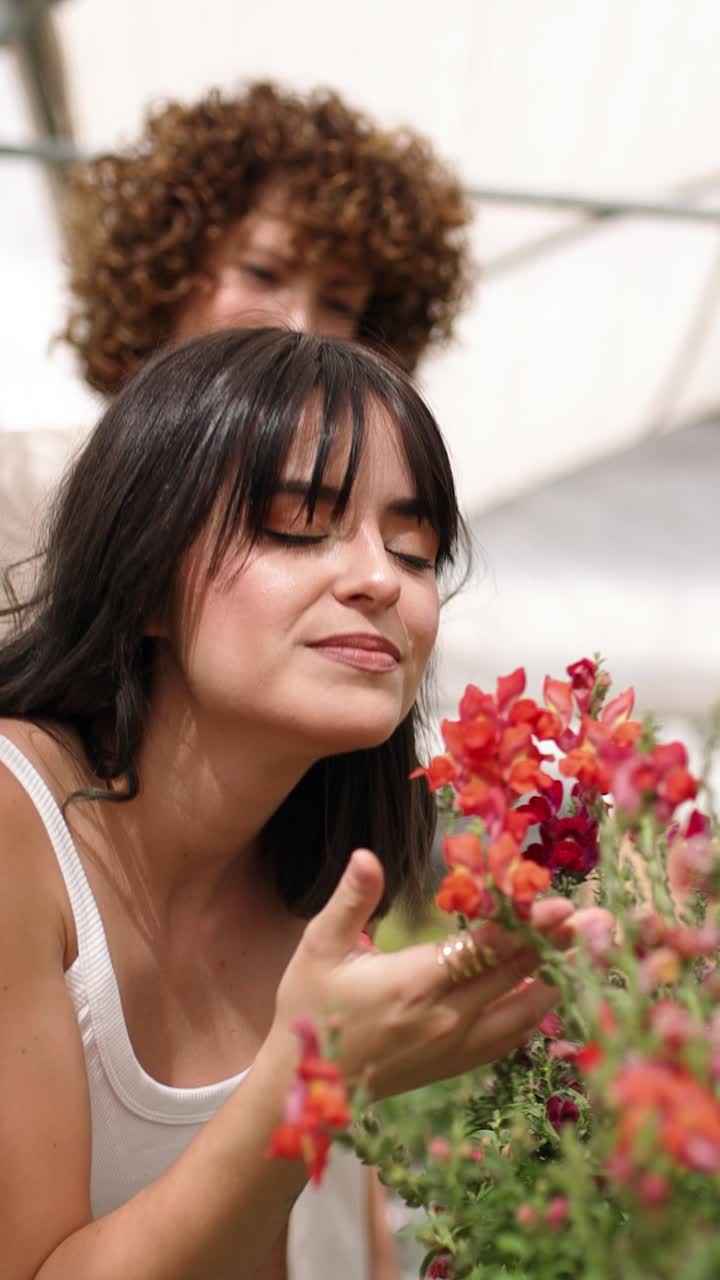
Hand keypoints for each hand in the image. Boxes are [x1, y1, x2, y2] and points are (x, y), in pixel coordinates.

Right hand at [274, 849, 579, 1098]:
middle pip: (517, 974)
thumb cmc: (310, 1006)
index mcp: (417, 982)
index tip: (566, 905)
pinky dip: (534, 1011)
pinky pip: (510, 1036)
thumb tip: (366, 855)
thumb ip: (351, 900)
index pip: (488, 949)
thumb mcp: (319, 946)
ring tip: (586, 948)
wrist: (306, 1087)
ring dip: (556, 976)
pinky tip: (550, 990)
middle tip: (598, 918)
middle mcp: (447, 1017)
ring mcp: (456, 1045)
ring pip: (524, 1010)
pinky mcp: (457, 1063)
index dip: (529, 925)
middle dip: (558, 942)